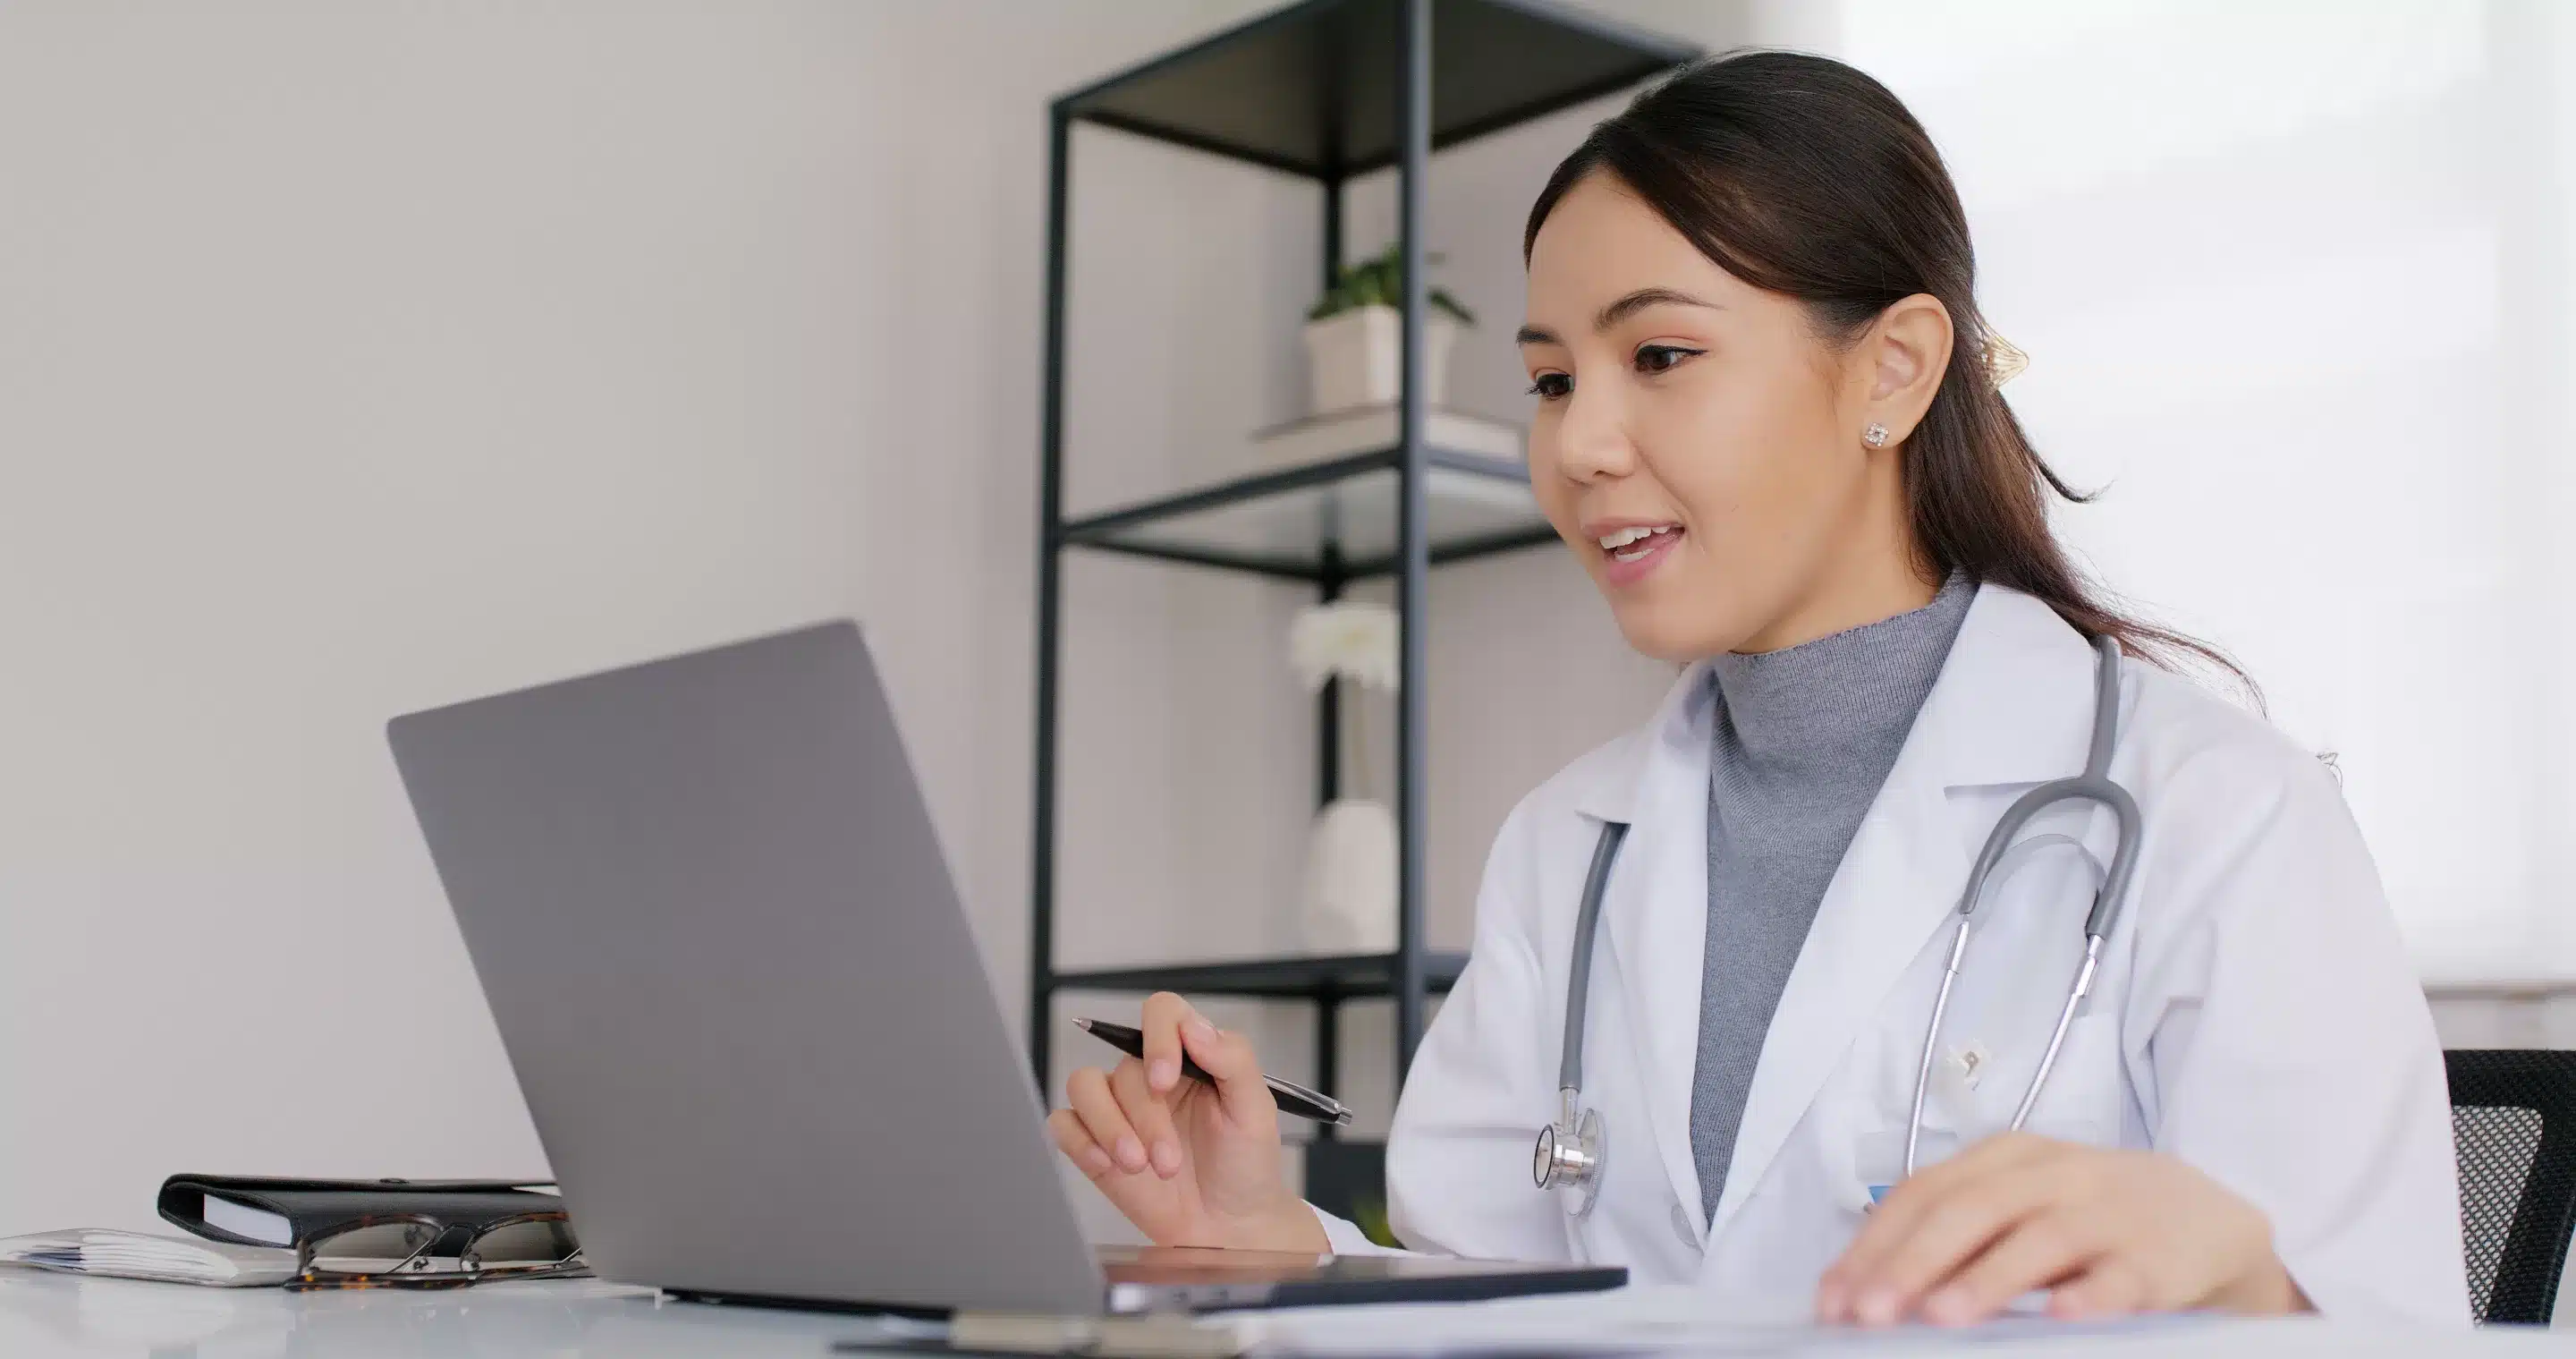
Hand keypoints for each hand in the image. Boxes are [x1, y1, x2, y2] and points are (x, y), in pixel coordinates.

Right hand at [1047, 992, 1327, 1252]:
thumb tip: (1194, 1028)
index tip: (1165, 1080)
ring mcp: (1118, 1108)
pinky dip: (1080, 1142)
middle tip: (1169, 1161)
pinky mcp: (1094, 1142)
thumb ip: (1233, 1061)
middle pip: (1125, 1067)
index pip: (1162, 1013)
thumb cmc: (1245, 1164)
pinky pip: (1063, 1124)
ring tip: (1138, 1166)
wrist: (1228, 1226)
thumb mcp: (1256, 1110)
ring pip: (1083, 1086)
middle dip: (1147, 1118)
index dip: (1158, 1038)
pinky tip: (1107, 1165)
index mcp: (1190, 1055)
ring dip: (1109, 1127)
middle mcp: (1148, 1075)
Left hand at [1816, 1133, 2307, 1325]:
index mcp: (2005, 1158)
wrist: (2209, 1218)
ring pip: (2041, 1238)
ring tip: (1942, 1317)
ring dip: (1988, 1279)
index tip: (1834, 1299)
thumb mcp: (2020, 1207)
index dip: (1874, 1245)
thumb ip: (1954, 1237)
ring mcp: (2109, 1212)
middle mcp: (2052, 1174)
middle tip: (1870, 1314)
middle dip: (1913, 1262)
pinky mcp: (2159, 1257)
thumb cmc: (2090, 1218)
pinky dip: (2091, 1295)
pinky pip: (2122, 1276)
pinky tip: (2062, 1317)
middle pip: (1971, 1209)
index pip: (1924, 1193)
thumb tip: (1867, 1288)